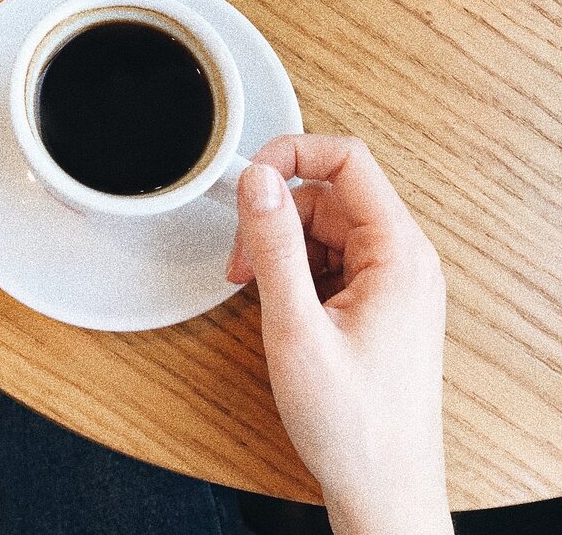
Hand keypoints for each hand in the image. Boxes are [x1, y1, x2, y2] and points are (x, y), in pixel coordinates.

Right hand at [226, 135, 450, 534]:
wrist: (383, 493)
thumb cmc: (354, 427)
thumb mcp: (296, 329)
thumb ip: (274, 246)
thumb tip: (259, 180)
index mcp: (399, 254)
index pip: (348, 160)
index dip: (292, 154)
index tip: (251, 178)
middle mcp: (405, 259)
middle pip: (328, 196)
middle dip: (277, 218)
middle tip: (243, 264)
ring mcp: (395, 281)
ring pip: (325, 227)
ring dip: (283, 248)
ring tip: (260, 294)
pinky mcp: (380, 302)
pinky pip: (332, 259)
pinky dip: (297, 272)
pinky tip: (282, 307)